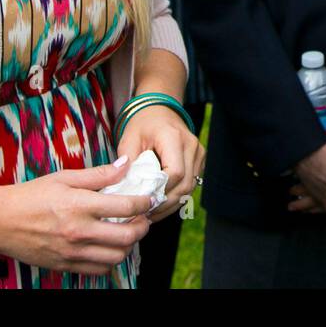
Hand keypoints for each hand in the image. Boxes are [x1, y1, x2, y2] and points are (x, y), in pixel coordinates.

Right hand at [0, 160, 152, 274]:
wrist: (0, 221)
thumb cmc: (31, 196)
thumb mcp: (64, 177)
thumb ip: (99, 174)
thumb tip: (126, 164)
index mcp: (80, 205)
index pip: (126, 207)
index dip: (144, 202)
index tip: (149, 199)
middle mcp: (79, 231)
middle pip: (127, 236)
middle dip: (143, 226)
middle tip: (143, 218)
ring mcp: (72, 252)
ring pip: (116, 256)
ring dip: (129, 245)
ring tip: (128, 232)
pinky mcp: (65, 265)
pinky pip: (98, 270)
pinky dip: (110, 260)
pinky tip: (109, 246)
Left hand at [116, 104, 204, 222]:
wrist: (160, 111)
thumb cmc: (143, 125)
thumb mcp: (129, 139)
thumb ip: (127, 162)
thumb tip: (126, 188)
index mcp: (173, 137)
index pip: (174, 172)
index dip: (160, 191)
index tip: (142, 202)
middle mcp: (191, 145)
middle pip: (185, 184)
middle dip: (165, 203)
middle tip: (145, 215)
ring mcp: (198, 153)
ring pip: (190, 188)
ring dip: (172, 204)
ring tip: (152, 214)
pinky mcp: (199, 161)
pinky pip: (191, 184)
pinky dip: (177, 197)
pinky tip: (161, 205)